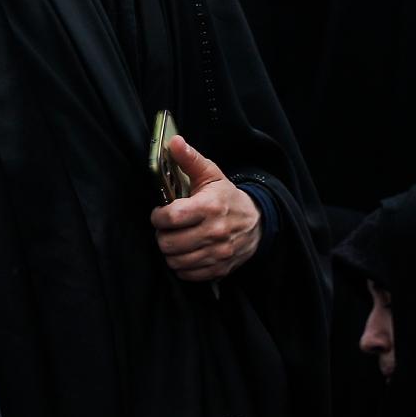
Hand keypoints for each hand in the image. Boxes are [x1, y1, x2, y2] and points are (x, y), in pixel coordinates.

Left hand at [148, 136, 261, 281]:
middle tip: (166, 228)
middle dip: (162, 235)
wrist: (257, 222)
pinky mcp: (221, 269)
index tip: (159, 214)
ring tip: (174, 240)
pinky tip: (184, 253)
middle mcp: (215, 233)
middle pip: (170, 243)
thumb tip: (173, 142)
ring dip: (170, 252)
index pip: (172, 218)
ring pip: (177, 261)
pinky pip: (189, 274)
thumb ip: (190, 159)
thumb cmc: (227, 197)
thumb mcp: (210, 174)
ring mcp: (218, 253)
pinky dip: (182, 266)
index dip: (158, 217)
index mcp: (209, 207)